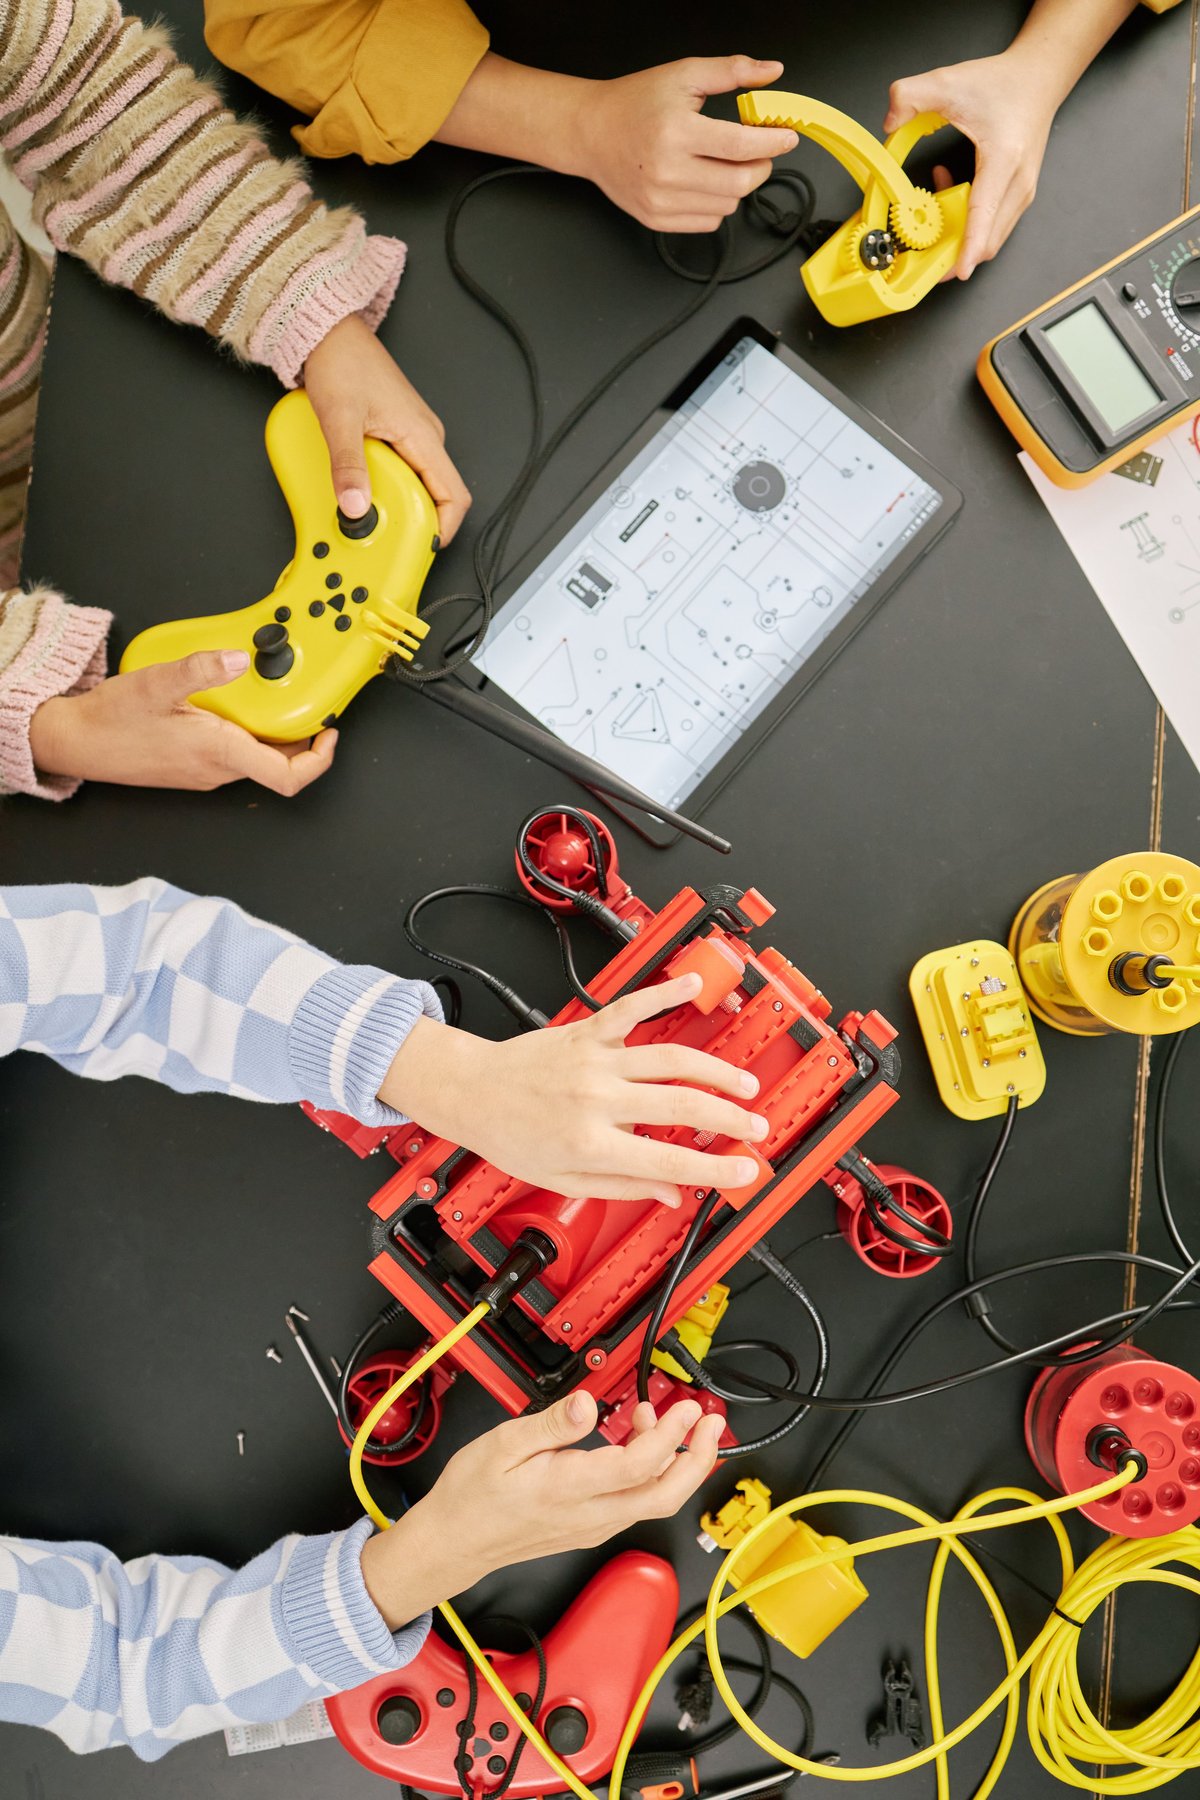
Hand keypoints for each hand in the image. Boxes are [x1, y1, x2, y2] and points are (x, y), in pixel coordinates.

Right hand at [29, 649, 336, 794]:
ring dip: (272, 733)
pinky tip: (233, 706)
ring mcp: (205, 773)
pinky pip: (234, 754)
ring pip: (256, 758)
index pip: (287, 777)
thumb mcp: (157, 683)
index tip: (329, 733)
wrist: (75, 742)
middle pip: (278, 764)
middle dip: (300, 737)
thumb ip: (202, 668)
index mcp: (219, 753)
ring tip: (272, 698)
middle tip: (308, 704)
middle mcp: (217, 770)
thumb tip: (239, 658)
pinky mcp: (193, 767)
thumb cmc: (111, 720)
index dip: (319, 760)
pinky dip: (246, 733)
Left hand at [303, 315, 470, 543]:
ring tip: (371, 512)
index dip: (444, 529)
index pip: (455, 496)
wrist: (330, 333)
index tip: (422, 547)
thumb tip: (355, 506)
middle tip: (386, 534)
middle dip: (417, 522)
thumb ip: (348, 466)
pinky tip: (365, 489)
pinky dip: (389, 487)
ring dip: (400, 504)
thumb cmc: (342, 363)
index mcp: (423, 436)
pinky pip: (405, 471)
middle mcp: (426, 438)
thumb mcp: (339, 419)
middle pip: (438, 496)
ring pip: (420, 485)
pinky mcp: (399, 433)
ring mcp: (414, 436)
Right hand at [360, 1391, 720, 1624]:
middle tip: (710, 1423)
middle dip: (698, 1459)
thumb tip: (587, 1404)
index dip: (672, 1435)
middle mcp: (591, 1515)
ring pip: (654, 1501)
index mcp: (570, 1489)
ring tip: (665, 1419)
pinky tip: (637, 1442)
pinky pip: (635, 1502)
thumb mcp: (503, 1445)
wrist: (454, 1542)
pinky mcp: (591, 1527)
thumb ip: (551, 1425)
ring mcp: (594, 1525)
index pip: (640, 1467)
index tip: (687, 1408)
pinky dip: (650, 1472)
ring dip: (674, 1462)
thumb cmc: (473, 1495)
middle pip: (665, 1496)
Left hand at [379, 972, 768, 1205]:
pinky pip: (632, 1008)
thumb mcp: (564, 1181)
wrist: (473, 1091)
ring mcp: (595, 1061)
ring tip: (744, 1085)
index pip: (668, 1161)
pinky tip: (691, 985)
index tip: (744, 1170)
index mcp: (591, 1145)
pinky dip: (664, 993)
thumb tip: (670, 1194)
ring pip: (671, 1060)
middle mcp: (597, 1100)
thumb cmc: (512, 1136)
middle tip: (756, 1128)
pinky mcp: (589, 1032)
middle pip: (681, 1107)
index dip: (714, 1169)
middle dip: (729, 1119)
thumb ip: (623, 1187)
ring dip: (716, 1072)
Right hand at [571, 55, 798, 231]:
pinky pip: (708, 223)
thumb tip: (772, 71)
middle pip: (740, 183)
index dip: (772, 142)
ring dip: (737, 186)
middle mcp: (667, 171)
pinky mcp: (657, 220)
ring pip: (727, 206)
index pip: (741, 145)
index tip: (786, 137)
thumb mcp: (684, 75)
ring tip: (724, 163)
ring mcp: (661, 201)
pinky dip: (717, 204)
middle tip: (759, 151)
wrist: (592, 133)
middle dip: (761, 166)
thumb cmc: (635, 103)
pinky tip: (705, 182)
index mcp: (676, 131)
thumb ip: (731, 71)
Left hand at [884, 50, 1059, 278]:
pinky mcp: (1019, 196)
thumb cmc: (1004, 84)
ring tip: (938, 199)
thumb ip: (911, 95)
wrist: (1039, 77)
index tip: (958, 271)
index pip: (983, 214)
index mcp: (1004, 160)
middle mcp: (1019, 183)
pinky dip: (969, 222)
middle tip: (922, 245)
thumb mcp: (950, 80)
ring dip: (960, 232)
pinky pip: (992, 225)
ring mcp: (1023, 194)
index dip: (968, 247)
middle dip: (955, 253)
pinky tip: (953, 191)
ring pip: (991, 238)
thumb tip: (889, 121)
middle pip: (988, 239)